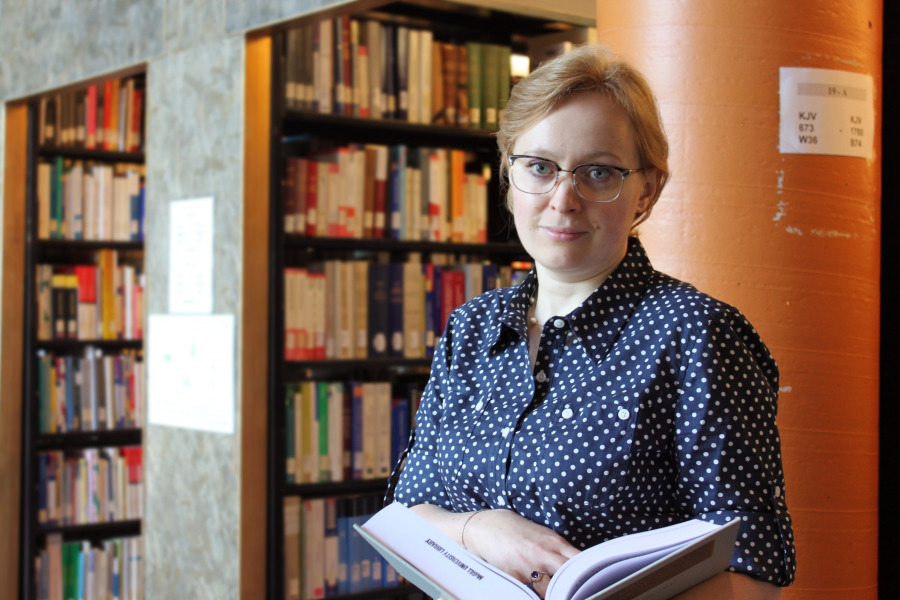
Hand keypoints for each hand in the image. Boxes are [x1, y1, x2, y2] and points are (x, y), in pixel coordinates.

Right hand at [463, 509, 579, 597]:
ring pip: (552, 589)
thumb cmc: (516, 530)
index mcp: (555, 542)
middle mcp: (544, 554)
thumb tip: (578, 565)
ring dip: (554, 592)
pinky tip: (537, 592)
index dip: (588, 573)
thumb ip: (559, 550)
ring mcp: (529, 566)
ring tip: (557, 593)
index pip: (581, 561)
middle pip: (569, 576)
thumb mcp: (543, 535)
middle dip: (574, 587)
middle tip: (576, 592)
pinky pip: (531, 593)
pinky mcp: (515, 576)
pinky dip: (536, 594)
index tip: (592, 581)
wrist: (486, 526)